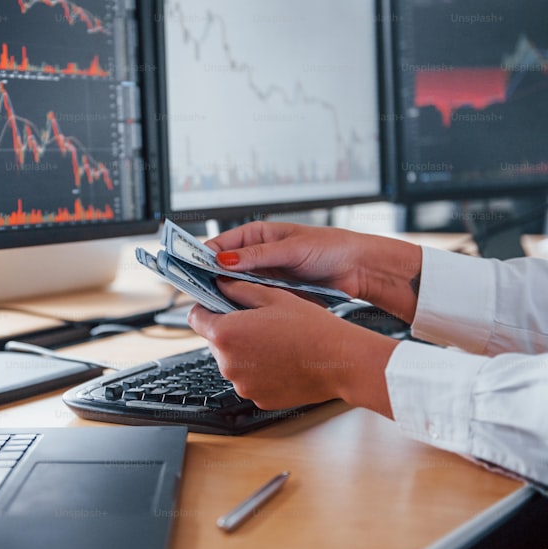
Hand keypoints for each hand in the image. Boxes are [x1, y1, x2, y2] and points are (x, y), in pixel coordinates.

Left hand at [188, 279, 396, 416]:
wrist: (339, 361)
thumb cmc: (310, 328)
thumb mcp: (273, 297)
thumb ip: (240, 289)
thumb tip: (221, 282)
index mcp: (225, 334)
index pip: (195, 318)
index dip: (205, 308)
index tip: (216, 304)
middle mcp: (227, 363)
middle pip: (215, 341)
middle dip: (230, 330)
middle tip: (258, 322)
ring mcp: (241, 385)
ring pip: (232, 362)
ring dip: (244, 352)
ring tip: (275, 341)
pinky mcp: (257, 398)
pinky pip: (249, 380)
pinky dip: (259, 371)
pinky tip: (281, 360)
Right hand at [205, 221, 422, 322]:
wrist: (358, 270)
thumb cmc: (330, 248)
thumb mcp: (291, 249)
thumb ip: (257, 256)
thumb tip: (224, 260)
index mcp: (257, 235)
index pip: (220, 245)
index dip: (202, 256)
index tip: (189, 267)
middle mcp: (257, 256)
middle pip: (223, 268)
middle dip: (210, 278)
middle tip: (197, 290)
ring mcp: (265, 276)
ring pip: (235, 287)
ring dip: (226, 295)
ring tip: (214, 303)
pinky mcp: (275, 294)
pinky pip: (252, 301)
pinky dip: (244, 306)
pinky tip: (237, 313)